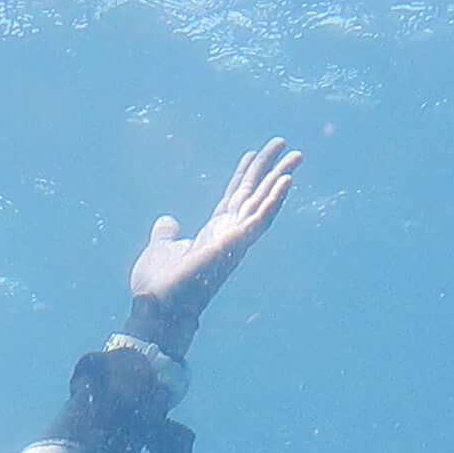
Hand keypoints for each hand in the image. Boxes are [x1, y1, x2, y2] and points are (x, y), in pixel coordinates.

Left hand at [127, 141, 301, 340]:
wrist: (157, 307)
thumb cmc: (159, 285)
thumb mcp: (161, 247)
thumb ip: (166, 233)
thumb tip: (167, 221)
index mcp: (213, 232)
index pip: (234, 197)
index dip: (244, 175)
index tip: (254, 154)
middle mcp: (229, 233)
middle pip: (254, 193)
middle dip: (269, 168)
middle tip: (285, 145)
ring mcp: (235, 239)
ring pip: (263, 201)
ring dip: (280, 178)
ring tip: (296, 156)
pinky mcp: (235, 244)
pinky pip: (260, 218)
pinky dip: (274, 199)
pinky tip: (286, 180)